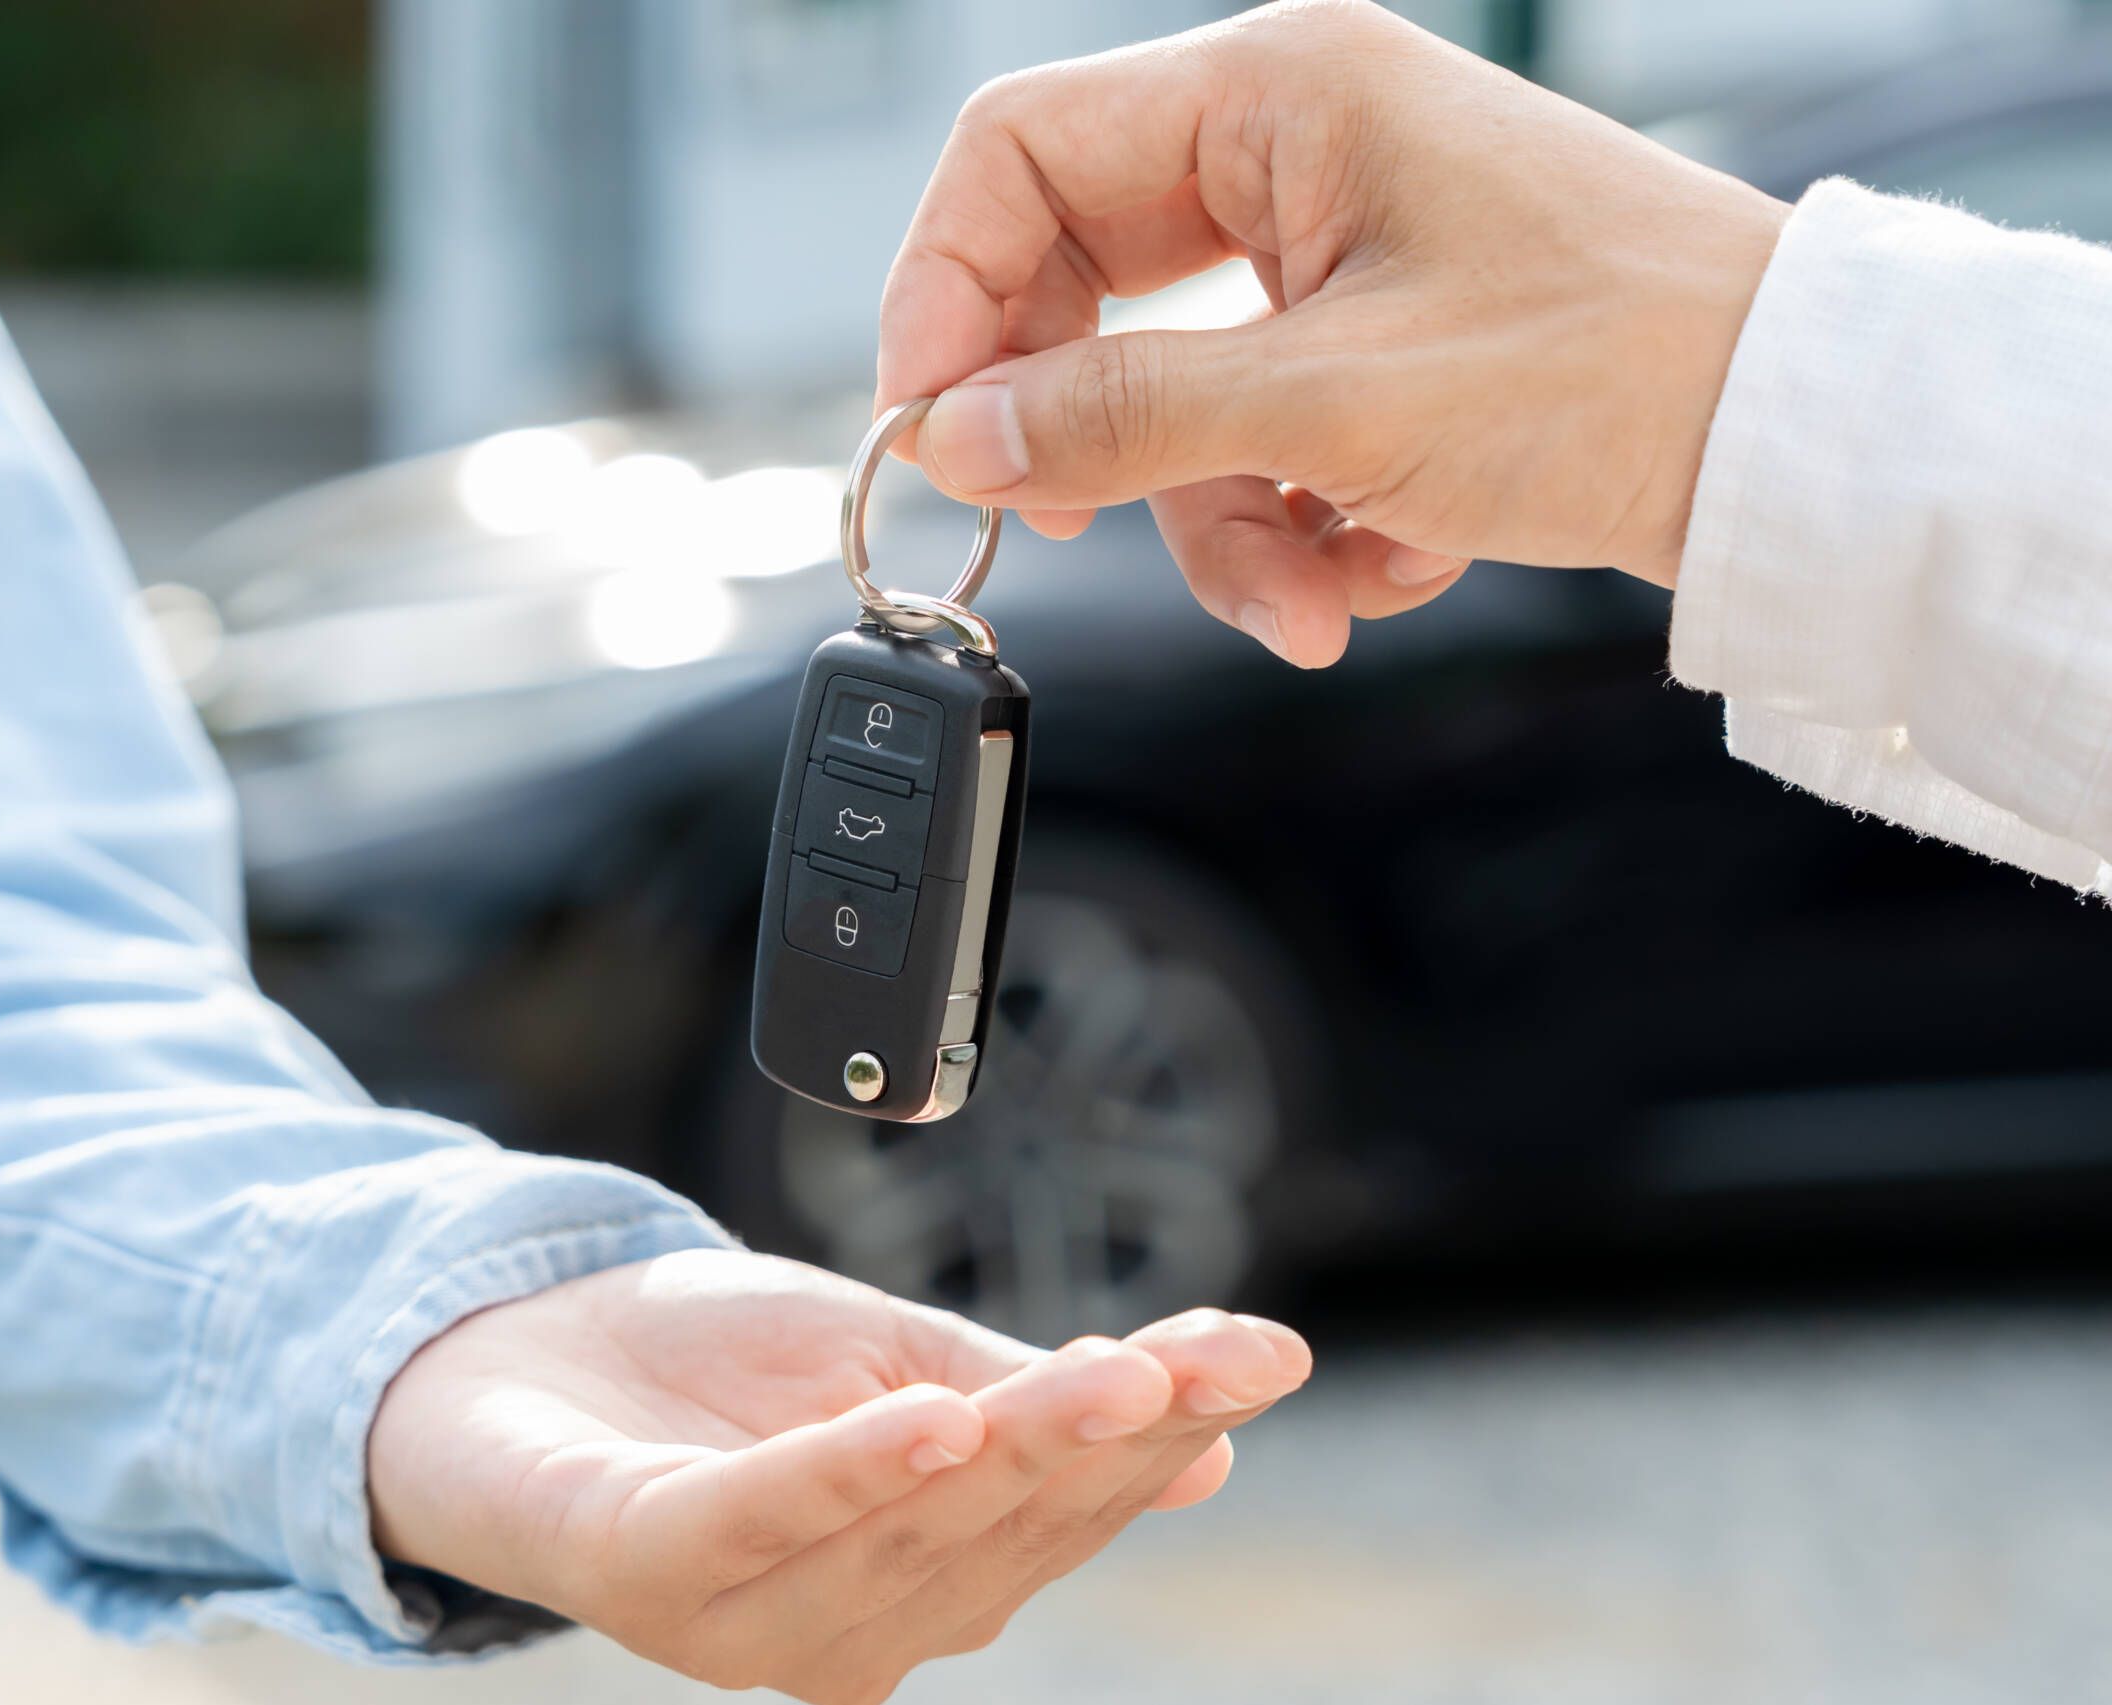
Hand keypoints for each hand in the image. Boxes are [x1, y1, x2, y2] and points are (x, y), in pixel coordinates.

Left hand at [367, 1249, 1308, 1704]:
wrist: (505, 1352)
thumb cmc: (709, 1370)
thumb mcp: (899, 1360)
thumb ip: (1034, 1405)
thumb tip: (1215, 1438)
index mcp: (930, 1576)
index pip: (1072, 1502)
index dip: (1173, 1428)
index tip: (1266, 1354)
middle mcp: (855, 1625)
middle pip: (1010, 1522)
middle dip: (1117, 1434)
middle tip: (1204, 1355)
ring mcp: (750, 1615)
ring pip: (912, 1528)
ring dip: (1015, 1447)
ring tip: (1112, 1371)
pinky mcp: (649, 1569)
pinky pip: (764, 1523)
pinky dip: (851, 1474)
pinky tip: (933, 1419)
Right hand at [875, 0, 1790, 666]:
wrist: (1791, 443)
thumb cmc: (1618, 366)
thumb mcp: (1332, 404)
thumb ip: (1116, 417)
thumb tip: (956, 435)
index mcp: (1274, 96)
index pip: (1019, 156)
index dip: (943, 289)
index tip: (928, 424)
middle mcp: (1295, 154)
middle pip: (1086, 292)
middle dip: (1096, 438)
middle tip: (1073, 525)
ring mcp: (1338, 252)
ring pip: (1175, 398)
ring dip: (1222, 523)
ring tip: (1308, 594)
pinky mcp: (1377, 343)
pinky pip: (1260, 440)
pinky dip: (1303, 524)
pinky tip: (1387, 558)